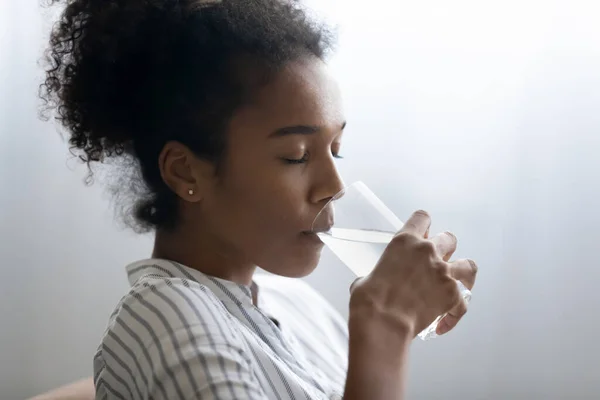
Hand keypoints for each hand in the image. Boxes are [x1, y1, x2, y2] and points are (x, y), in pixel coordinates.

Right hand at [349, 210, 476, 336]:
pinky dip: (455, 313)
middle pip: (448, 239)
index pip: (422, 218)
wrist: (383, 321)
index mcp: (404, 241)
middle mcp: (427, 252)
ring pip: (468, 265)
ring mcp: (443, 273)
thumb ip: (380, 272)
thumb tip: (376, 283)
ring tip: (456, 283)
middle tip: (435, 262)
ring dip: (462, 273)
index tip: (422, 234)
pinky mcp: (453, 295)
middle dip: (444, 249)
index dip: (423, 225)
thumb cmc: (369, 299)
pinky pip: (463, 304)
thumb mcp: (368, 275)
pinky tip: (444, 323)